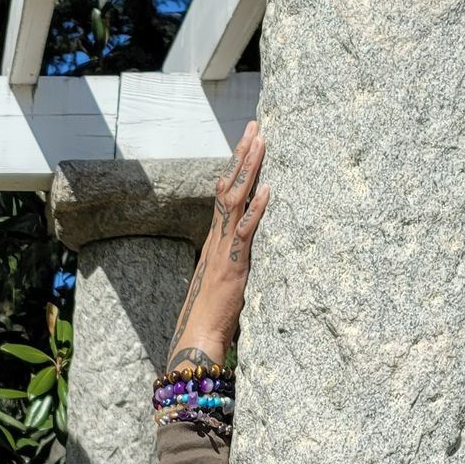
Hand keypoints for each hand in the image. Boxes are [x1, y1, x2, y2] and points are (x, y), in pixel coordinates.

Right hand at [169, 122, 269, 368]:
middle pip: (229, 188)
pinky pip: (245, 232)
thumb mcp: (225, 281)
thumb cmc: (211, 316)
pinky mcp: (233, 266)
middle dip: (242, 156)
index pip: (225, 196)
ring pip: (235, 201)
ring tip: (261, 142)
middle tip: (254, 125)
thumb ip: (234, 262)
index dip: (236, 168)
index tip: (246, 142)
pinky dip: (256, 210)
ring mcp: (223, 250)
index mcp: (216, 241)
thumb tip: (244, 253)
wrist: (197, 337)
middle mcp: (217, 239)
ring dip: (249, 170)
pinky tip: (267, 190)